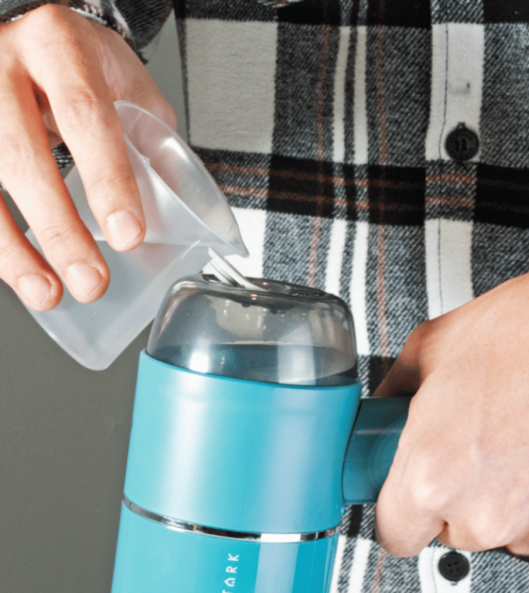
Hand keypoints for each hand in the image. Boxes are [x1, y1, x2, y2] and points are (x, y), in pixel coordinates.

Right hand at [0, 5, 175, 309]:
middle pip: (22, 156)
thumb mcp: (126, 86)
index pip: (85, 117)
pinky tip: (15, 270)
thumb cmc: (81, 61)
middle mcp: (2, 67)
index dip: (107, 180)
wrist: (30, 28)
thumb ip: (149, 141)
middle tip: (91, 281)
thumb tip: (174, 209)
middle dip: (59, 231)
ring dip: (12, 250)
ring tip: (46, 293)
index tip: (127, 236)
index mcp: (59, 48)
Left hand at [375, 249, 528, 556]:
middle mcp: (484, 512)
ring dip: (499, 495)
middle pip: (449, 529)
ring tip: (512, 436)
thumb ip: (393, 391)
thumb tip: (382, 406)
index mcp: (432, 474)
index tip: (404, 492)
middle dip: (450, 493)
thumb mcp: (430, 347)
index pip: (394, 533)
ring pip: (501, 528)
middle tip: (465, 444)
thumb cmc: (523, 329)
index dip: (397, 508)